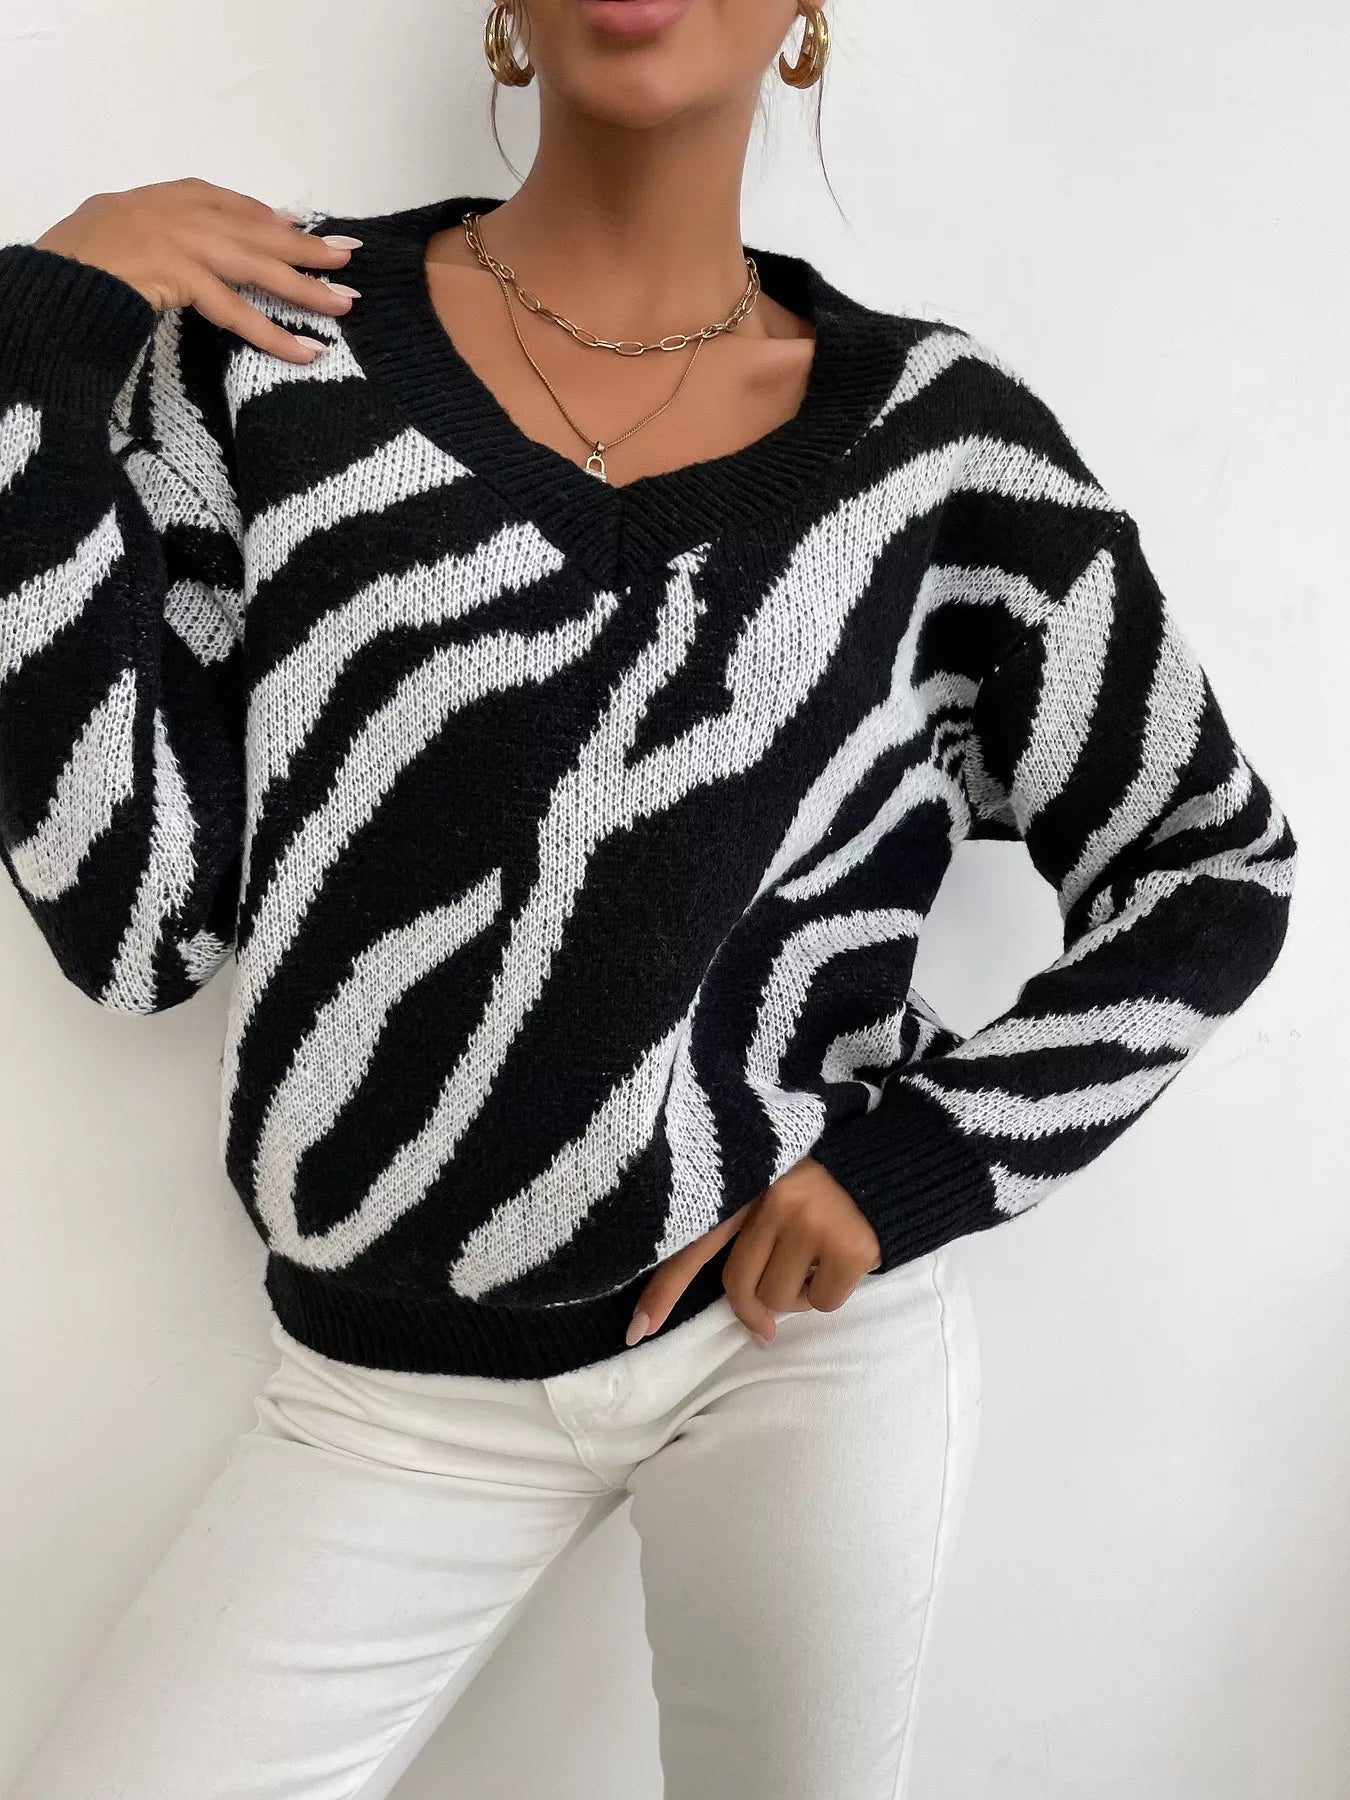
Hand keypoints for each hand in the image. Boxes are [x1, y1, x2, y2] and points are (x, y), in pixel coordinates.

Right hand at [33, 177, 359, 363]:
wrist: (52, 276)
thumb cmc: (80, 263)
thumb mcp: (123, 232)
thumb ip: (168, 234)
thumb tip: (209, 255)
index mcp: (164, 198)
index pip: (231, 204)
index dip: (270, 217)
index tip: (302, 226)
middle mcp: (177, 211)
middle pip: (256, 229)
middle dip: (305, 245)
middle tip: (349, 257)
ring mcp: (179, 240)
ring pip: (256, 266)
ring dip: (304, 288)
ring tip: (344, 305)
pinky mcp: (178, 275)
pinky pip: (236, 311)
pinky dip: (272, 334)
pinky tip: (304, 351)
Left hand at [626, 1156, 882, 1347]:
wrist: (897, 1160)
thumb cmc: (825, 1179)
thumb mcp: (775, 1182)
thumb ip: (748, 1224)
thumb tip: (745, 1307)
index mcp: (745, 1181)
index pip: (695, 1242)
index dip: (665, 1288)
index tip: (637, 1330)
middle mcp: (771, 1199)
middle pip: (740, 1286)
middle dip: (755, 1307)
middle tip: (773, 1309)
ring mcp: (809, 1222)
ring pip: (781, 1300)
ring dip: (797, 1295)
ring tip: (818, 1259)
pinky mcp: (847, 1246)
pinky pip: (823, 1303)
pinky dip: (831, 1293)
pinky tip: (843, 1260)